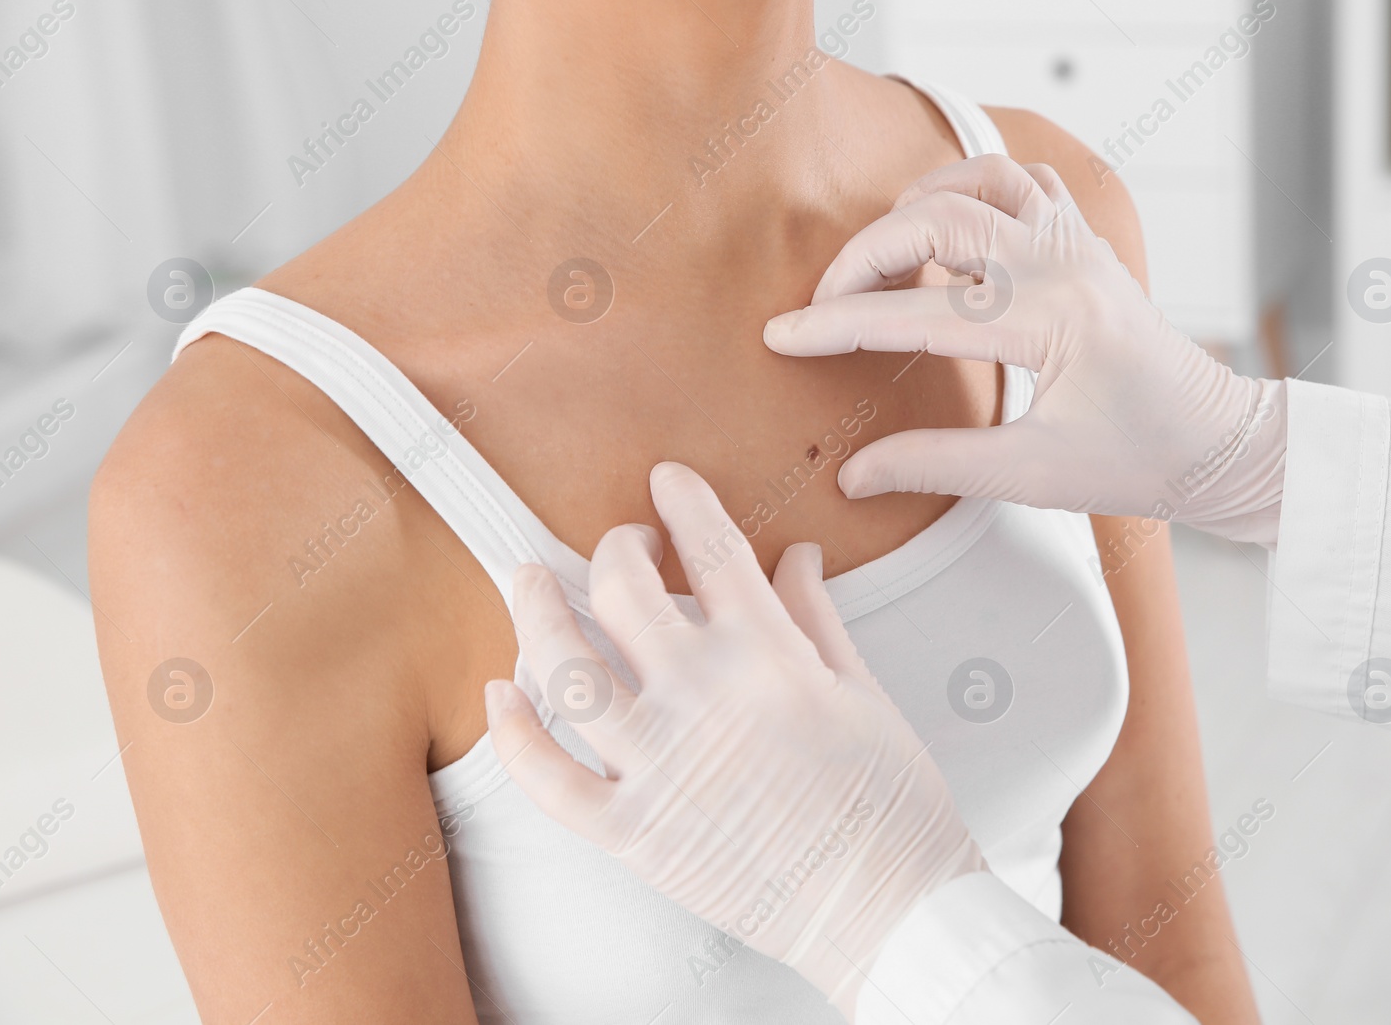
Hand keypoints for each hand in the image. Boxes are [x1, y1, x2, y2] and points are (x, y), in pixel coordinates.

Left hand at [483, 462, 984, 1017]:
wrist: (890, 908)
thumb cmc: (888, 807)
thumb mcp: (864, 692)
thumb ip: (815, 616)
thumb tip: (796, 557)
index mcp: (769, 656)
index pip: (711, 548)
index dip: (683, 502)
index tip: (669, 481)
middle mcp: (703, 697)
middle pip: (623, 589)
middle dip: (616, 547)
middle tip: (623, 544)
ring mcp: (660, 764)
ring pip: (564, 666)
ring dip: (535, 611)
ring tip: (529, 584)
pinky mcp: (633, 830)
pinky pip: (548, 778)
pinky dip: (512, 733)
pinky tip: (500, 694)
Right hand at [763, 154, 1284, 540]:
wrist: (1216, 443)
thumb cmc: (1137, 461)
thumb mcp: (1031, 477)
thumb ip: (935, 466)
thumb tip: (853, 474)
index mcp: (1052, 320)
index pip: (916, 312)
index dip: (837, 324)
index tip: (783, 335)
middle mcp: (1064, 263)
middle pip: (937, 218)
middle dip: (865, 256)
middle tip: (825, 303)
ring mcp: (1078, 243)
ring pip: (979, 177)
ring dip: (919, 205)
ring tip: (883, 259)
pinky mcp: (1083, 242)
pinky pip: (1021, 181)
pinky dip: (971, 190)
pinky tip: (947, 235)